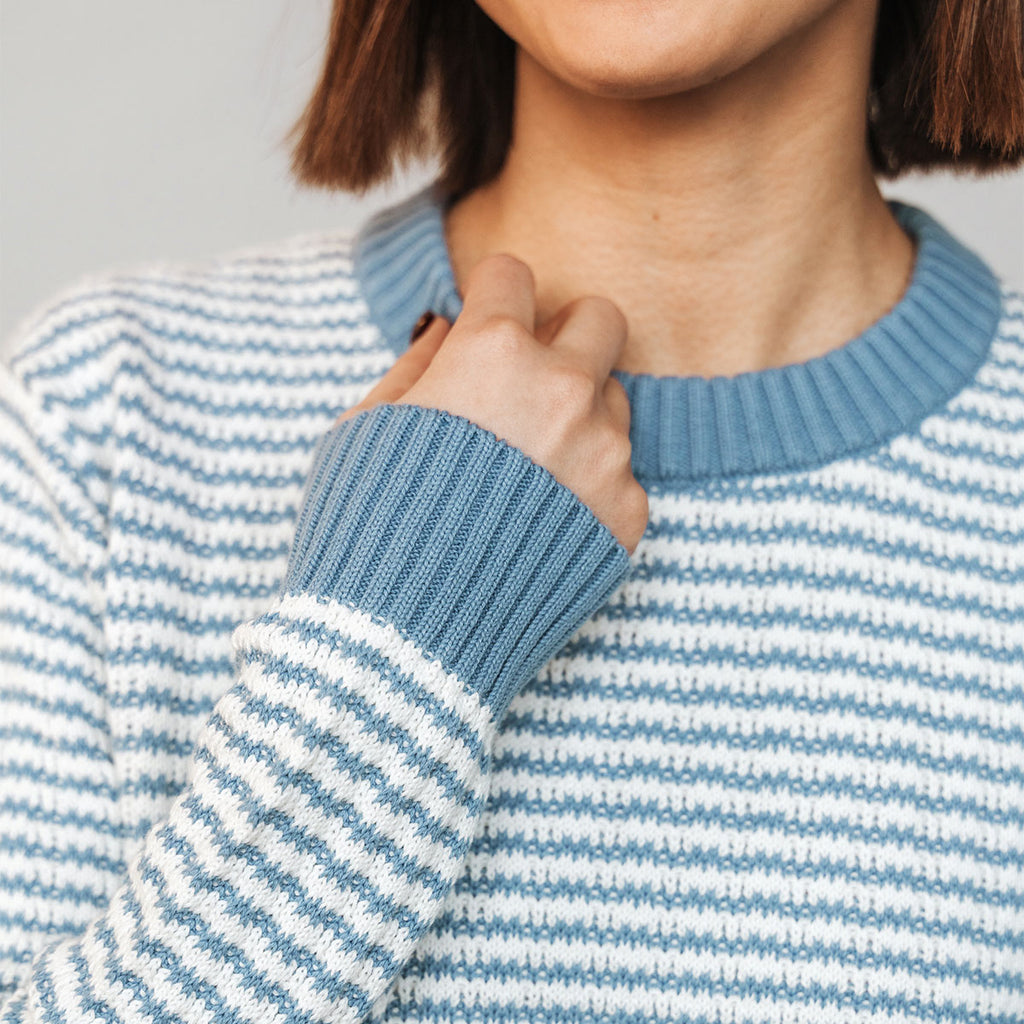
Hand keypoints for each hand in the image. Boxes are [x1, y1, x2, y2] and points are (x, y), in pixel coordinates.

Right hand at [336, 253, 647, 553]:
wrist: (404, 644)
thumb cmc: (366, 532)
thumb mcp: (363, 430)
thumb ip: (417, 364)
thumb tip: (449, 328)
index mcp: (491, 353)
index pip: (514, 274)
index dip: (492, 295)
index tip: (487, 320)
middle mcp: (562, 390)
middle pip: (599, 319)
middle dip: (565, 336)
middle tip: (530, 379)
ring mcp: (604, 453)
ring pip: (615, 399)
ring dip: (579, 416)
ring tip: (527, 472)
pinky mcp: (627, 514)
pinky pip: (621, 475)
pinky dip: (588, 488)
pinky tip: (541, 525)